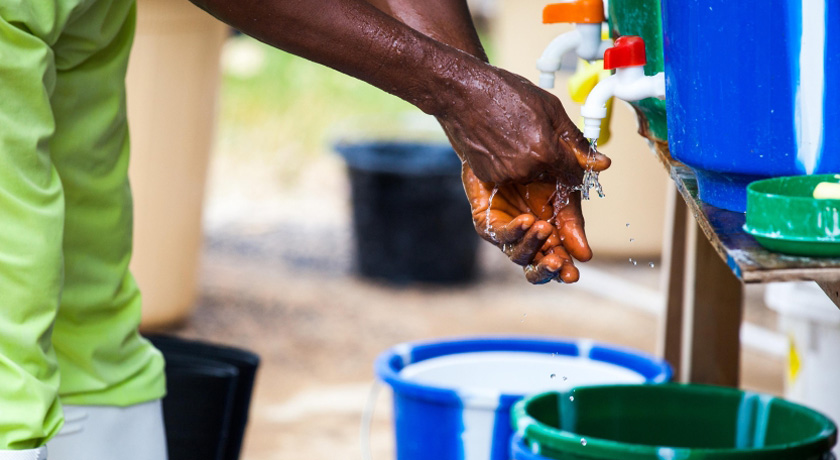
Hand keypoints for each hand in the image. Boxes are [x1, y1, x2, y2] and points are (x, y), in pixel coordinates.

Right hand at [438, 63, 605, 183]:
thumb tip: (601, 162)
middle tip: (532, 135)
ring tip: (513, 135)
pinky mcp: (487, 176)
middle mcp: (526, 169)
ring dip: (527, 163)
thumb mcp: (550, 108)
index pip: (573, 173)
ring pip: (528, 176)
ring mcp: (504, 174)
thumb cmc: (506, 93)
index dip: (573, 165)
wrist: (464, 92)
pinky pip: (507, 175)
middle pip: (550, 176)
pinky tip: (499, 143)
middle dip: (547, 160)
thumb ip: (575, 139)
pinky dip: (507, 163)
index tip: (569, 158)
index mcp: (545, 151)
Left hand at [461, 152, 608, 283]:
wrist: (501, 144)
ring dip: (534, 245)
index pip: (562, 256)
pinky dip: (515, 230)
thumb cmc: (537, 162)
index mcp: (553, 232)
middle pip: (540, 266)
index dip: (570, 263)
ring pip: (520, 256)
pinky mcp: (487, 224)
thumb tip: (599, 194)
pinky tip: (527, 220)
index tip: (584, 257)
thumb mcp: (563, 178)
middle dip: (552, 269)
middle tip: (562, 266)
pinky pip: (501, 234)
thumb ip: (575, 202)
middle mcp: (530, 237)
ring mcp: (508, 233)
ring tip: (544, 228)